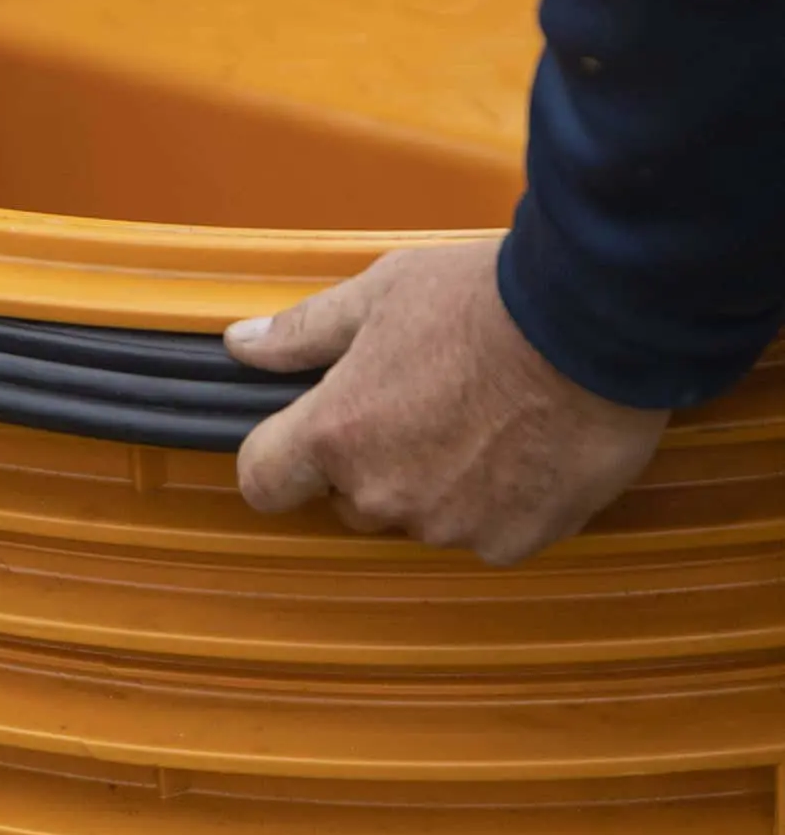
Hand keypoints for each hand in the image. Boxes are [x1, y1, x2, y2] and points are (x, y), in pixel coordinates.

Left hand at [224, 240, 667, 563]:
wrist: (592, 324)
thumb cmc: (484, 299)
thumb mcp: (380, 293)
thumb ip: (304, 332)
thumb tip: (241, 346)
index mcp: (338, 432)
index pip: (263, 481)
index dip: (279, 460)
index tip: (303, 439)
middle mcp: (385, 492)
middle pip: (350, 500)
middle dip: (372, 464)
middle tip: (422, 405)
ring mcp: (450, 524)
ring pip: (420, 518)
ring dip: (436, 485)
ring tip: (484, 419)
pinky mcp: (514, 541)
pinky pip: (486, 534)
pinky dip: (499, 503)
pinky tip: (525, 448)